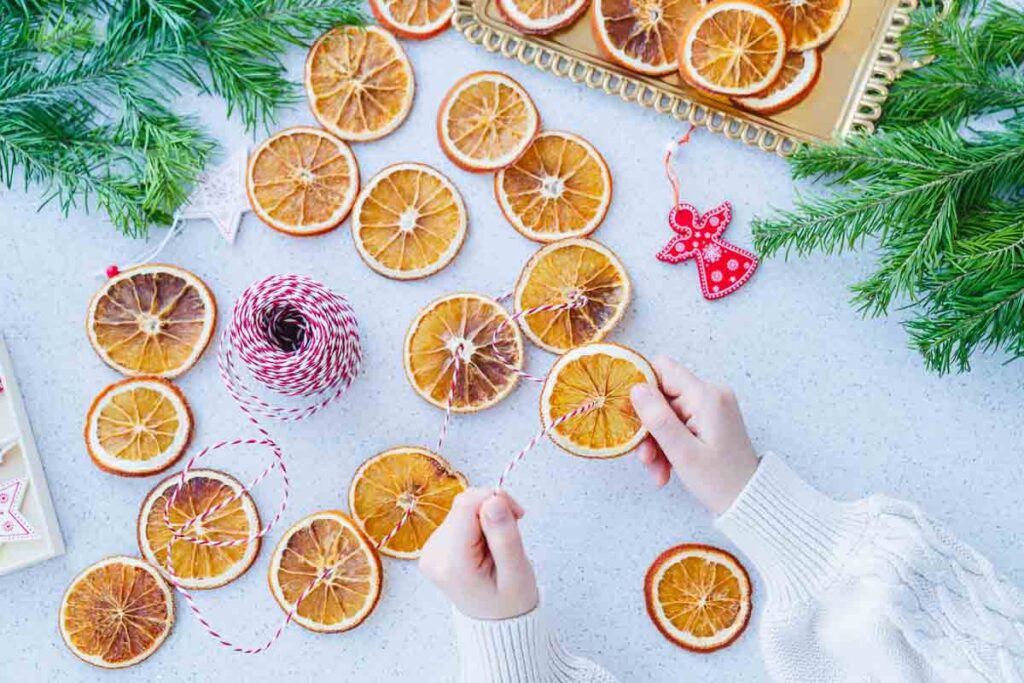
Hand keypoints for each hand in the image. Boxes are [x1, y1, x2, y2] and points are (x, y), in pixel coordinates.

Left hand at [419, 488, 538, 619]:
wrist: (497, 622)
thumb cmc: (510, 601)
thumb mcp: (516, 571)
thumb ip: (504, 535)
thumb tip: (493, 499)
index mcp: (452, 563)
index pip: (466, 505)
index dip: (495, 500)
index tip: (517, 514)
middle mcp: (433, 555)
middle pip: (464, 505)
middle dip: (492, 511)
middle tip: (510, 534)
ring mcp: (431, 550)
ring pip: (462, 509)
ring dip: (486, 519)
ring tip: (499, 545)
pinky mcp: (435, 546)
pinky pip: (459, 519)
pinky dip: (478, 525)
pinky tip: (487, 545)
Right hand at [629, 357, 758, 514]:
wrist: (750, 501)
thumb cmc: (720, 481)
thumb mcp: (682, 452)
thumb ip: (658, 418)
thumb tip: (636, 387)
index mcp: (707, 397)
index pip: (663, 369)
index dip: (642, 388)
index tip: (631, 415)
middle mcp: (711, 395)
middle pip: (662, 397)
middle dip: (649, 428)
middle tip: (646, 458)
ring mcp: (711, 408)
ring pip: (667, 414)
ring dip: (658, 442)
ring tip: (658, 470)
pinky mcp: (710, 420)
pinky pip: (679, 424)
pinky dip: (670, 445)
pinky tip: (666, 469)